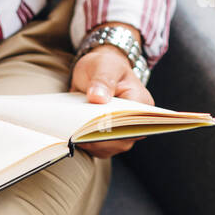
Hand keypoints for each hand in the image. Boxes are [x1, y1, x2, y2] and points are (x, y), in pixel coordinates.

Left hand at [69, 28, 153, 159]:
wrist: (98, 72)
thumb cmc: (105, 66)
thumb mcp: (104, 65)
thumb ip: (103, 79)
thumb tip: (98, 97)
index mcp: (141, 104)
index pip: (131, 123)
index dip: (112, 127)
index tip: (92, 125)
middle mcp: (135, 123)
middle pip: (119, 141)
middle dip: (97, 138)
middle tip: (76, 131)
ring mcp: (121, 133)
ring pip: (107, 148)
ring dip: (89, 143)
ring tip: (73, 132)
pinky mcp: (107, 139)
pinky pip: (97, 149)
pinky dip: (84, 144)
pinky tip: (73, 135)